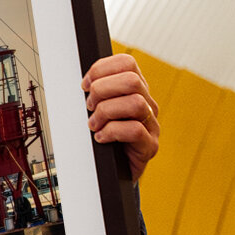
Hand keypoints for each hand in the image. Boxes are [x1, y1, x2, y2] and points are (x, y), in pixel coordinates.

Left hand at [81, 54, 159, 181]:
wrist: (113, 171)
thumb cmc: (104, 137)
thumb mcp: (97, 110)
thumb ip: (96, 94)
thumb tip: (83, 83)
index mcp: (135, 90)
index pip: (127, 63)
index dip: (102, 69)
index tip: (85, 85)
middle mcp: (147, 104)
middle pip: (132, 80)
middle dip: (102, 90)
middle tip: (89, 106)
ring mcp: (151, 125)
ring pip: (135, 103)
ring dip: (106, 112)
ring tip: (94, 124)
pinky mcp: (150, 146)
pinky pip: (135, 130)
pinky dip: (111, 132)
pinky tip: (101, 138)